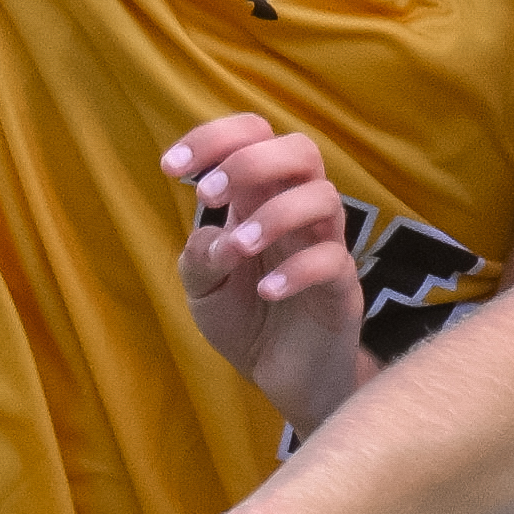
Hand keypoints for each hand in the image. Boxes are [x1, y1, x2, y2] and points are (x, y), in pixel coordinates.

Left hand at [166, 115, 368, 435]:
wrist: (284, 378)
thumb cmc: (247, 319)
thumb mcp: (203, 288)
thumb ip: (200, 256)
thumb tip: (218, 238)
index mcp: (261, 198)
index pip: (254, 135)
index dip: (212, 138)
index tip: (170, 168)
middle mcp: (298, 212)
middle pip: (301, 149)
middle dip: (251, 161)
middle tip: (209, 197)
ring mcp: (325, 246)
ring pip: (323, 197)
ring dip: (274, 214)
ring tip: (239, 250)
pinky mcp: (342, 288)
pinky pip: (333, 260)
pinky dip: (297, 269)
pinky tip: (268, 292)